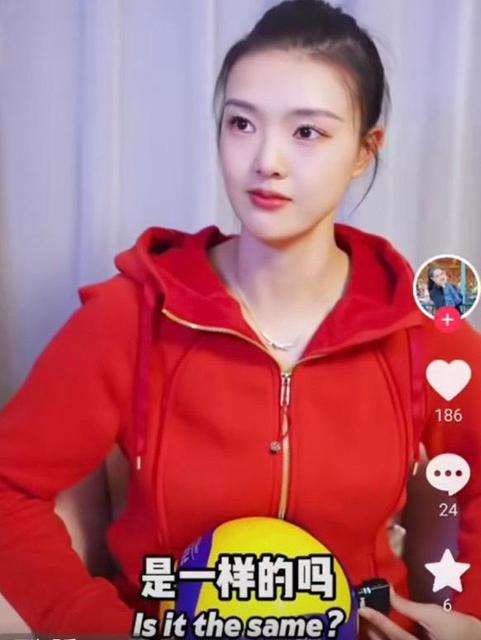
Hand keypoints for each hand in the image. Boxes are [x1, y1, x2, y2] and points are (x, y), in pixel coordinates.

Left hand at [358, 588, 480, 639]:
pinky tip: (377, 632)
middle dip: (372, 631)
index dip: (377, 620)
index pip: (394, 634)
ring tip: (364, 622)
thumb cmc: (457, 629)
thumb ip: (407, 606)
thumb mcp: (432, 614)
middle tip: (359, 616)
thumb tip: (387, 591)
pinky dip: (385, 638)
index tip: (363, 608)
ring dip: (376, 636)